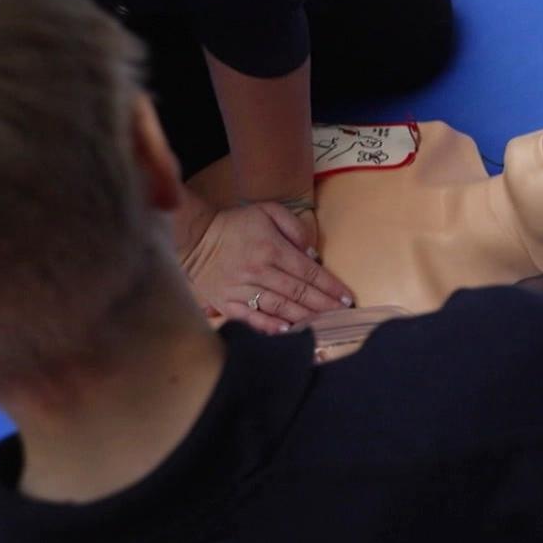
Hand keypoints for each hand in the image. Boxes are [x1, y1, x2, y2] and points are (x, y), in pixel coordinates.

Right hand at [179, 201, 352, 332]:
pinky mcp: (227, 303)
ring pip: (279, 307)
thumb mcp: (267, 211)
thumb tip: (312, 255)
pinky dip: (269, 326)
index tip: (347, 299)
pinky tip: (287, 331)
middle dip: (325, 306)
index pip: (308, 272)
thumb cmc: (235, 224)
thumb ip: (294, 228)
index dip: (330, 287)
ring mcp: (242, 289)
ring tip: (325, 326)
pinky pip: (250, 318)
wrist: (195, 238)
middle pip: (298, 293)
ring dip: (304, 318)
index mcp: (271, 249)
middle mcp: (259, 272)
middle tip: (343, 316)